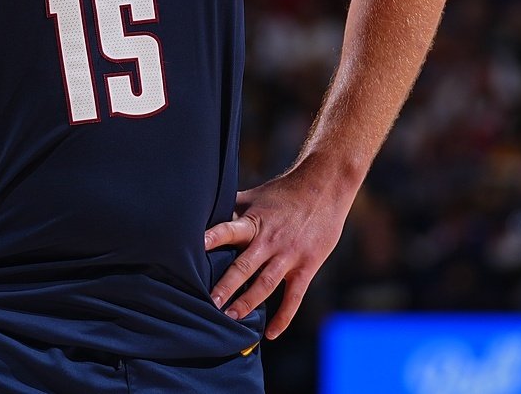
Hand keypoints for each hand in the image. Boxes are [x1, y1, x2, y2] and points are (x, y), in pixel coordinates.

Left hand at [203, 166, 355, 339]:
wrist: (324, 188)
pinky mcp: (306, 266)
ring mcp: (289, 255)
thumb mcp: (255, 196)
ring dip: (248, 303)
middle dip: (227, 285)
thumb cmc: (284, 192)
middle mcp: (269, 240)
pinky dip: (283, 317)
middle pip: (244, 266)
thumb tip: (203, 215)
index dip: (213, 237)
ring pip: (266, 284)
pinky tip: (270, 333)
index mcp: (254, 222)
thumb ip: (232, 209)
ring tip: (230, 318)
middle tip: (210, 302)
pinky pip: (293, 297)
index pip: (229, 229)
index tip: (196, 247)